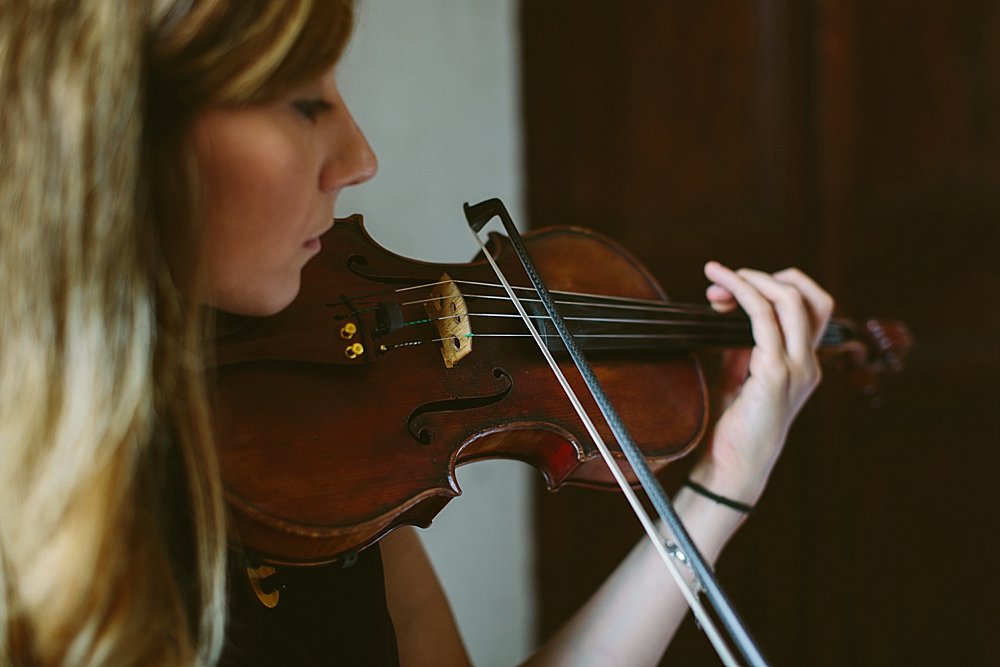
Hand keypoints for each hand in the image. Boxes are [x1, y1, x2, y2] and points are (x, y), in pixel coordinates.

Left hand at [689, 262, 833, 505]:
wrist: (730, 470)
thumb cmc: (731, 429)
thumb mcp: (736, 378)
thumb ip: (740, 345)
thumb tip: (727, 309)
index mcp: (801, 363)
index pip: (808, 306)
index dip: (772, 285)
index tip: (727, 290)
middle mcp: (806, 363)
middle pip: (809, 295)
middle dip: (763, 276)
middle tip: (720, 279)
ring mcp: (795, 369)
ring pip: (790, 300)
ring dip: (751, 278)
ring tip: (718, 275)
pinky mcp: (774, 375)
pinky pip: (763, 319)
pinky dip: (742, 295)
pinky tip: (720, 291)